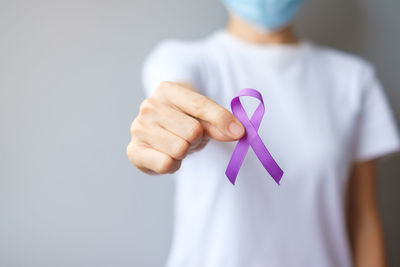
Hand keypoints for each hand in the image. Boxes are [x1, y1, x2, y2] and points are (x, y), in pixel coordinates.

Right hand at [126, 81, 244, 174]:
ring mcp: (138, 128)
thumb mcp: (203, 117)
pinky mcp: (133, 150)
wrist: (159, 131)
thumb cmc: (183, 120)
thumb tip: (237, 132)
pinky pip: (165, 164)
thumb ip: (219, 123)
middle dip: (197, 138)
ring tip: (177, 144)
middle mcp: (149, 106)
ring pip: (180, 149)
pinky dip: (173, 165)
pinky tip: (167, 155)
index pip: (199, 105)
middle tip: (190, 137)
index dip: (222, 119)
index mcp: (167, 90)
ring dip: (185, 152)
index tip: (239, 132)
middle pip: (192, 131)